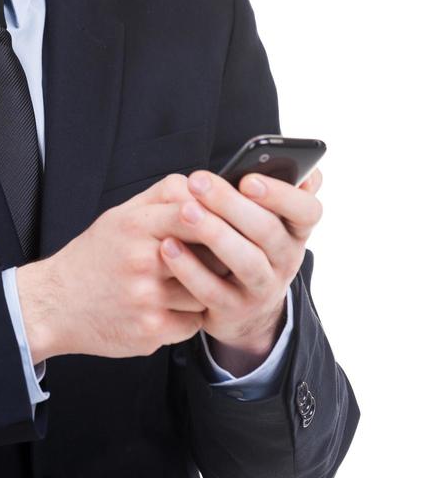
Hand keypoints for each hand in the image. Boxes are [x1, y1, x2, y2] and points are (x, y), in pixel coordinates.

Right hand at [16, 181, 209, 362]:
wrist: (56, 304)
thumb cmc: (93, 258)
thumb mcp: (119, 216)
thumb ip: (161, 198)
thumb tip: (201, 186)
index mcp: (135, 226)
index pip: (192, 213)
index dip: (216, 219)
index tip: (224, 226)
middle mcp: (142, 260)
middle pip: (209, 255)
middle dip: (217, 258)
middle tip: (214, 260)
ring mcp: (147, 297)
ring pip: (206, 291)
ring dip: (202, 291)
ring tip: (182, 286)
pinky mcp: (150, 330)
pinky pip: (194, 323)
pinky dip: (188, 318)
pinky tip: (169, 309)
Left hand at [157, 167, 322, 354]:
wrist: (242, 306)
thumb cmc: (248, 242)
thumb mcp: (266, 218)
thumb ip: (275, 190)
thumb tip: (297, 166)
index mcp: (295, 230)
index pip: (308, 210)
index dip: (281, 195)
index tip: (248, 179)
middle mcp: (286, 260)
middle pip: (268, 231)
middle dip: (231, 204)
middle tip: (198, 181)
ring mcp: (262, 289)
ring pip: (245, 262)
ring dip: (214, 234)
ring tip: (185, 211)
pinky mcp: (234, 311)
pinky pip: (212, 291)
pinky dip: (189, 268)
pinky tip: (168, 246)